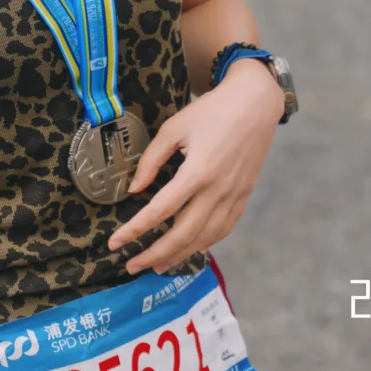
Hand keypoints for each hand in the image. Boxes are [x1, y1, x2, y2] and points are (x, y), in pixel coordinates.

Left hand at [108, 59, 285, 273]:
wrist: (254, 104)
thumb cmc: (212, 111)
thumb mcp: (174, 128)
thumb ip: (151, 161)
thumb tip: (134, 189)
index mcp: (197, 172)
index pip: (160, 211)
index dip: (135, 230)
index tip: (115, 243)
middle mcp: (217, 190)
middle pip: (182, 234)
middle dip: (154, 254)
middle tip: (132, 266)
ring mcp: (233, 197)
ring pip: (204, 238)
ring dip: (179, 256)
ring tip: (157, 266)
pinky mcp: (243, 197)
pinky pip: (223, 229)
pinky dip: (204, 244)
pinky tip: (189, 249)